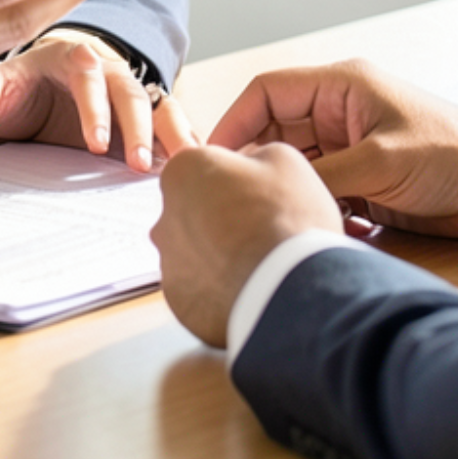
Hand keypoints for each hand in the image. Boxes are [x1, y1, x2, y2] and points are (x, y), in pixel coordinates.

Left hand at [0, 30, 197, 171]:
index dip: (94, 108)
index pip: (88, 75)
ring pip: (161, 105)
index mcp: (71, 56)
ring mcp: (132, 92)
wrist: (45, 89)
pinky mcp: (147, 117)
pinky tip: (199, 169)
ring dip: (173, 133)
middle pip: (131, 91)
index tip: (95, 143)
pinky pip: (172, 125)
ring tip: (185, 165)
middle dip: (137, 127)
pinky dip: (186, 143)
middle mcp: (109, 69)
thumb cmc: (22, 90)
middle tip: (139, 164)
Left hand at [152, 143, 342, 347]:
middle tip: (259, 230)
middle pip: (193, 211)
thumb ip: (250, 156)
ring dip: (218, 255)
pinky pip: (199, 289)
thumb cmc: (288, 217)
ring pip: (194, 252)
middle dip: (219, 218)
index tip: (257, 194)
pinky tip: (248, 287)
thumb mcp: (282, 159)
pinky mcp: (180, 302)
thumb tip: (244, 168)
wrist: (293, 289)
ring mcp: (170, 262)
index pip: (203, 168)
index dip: (234, 180)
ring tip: (257, 263)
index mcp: (184, 171)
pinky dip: (219, 288)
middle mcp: (165, 216)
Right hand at [208, 60, 457, 239]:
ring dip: (288, 193)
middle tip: (232, 198)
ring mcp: (350, 148)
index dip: (234, 121)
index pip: (267, 92)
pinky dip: (316, 211)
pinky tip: (320, 231)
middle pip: (275, 133)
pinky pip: (321, 192)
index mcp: (340, 87)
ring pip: (296, 167)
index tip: (213, 158)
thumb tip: (271, 190)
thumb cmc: (450, 155)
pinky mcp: (362, 180)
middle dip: (255, 164)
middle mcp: (338, 113)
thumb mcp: (381, 162)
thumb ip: (323, 174)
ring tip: (269, 220)